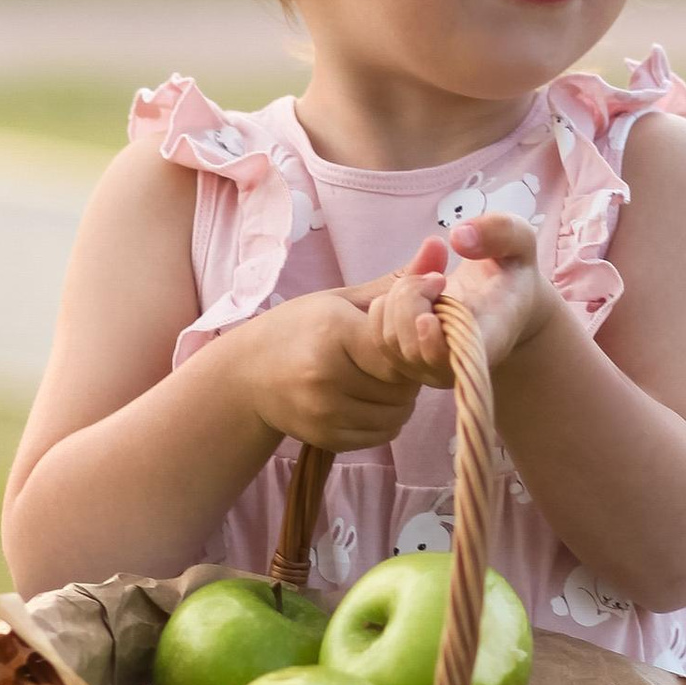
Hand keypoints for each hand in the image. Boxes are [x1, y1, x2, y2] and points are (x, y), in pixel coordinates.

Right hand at [222, 281, 427, 454]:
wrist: (245, 377)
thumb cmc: (298, 330)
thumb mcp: (341, 299)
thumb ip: (397, 282)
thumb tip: (440, 247)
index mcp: (333, 332)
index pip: (400, 347)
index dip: (409, 342)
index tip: (395, 335)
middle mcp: (326, 376)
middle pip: (404, 384)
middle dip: (407, 372)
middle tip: (388, 358)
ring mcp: (324, 412)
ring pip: (398, 413)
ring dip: (400, 398)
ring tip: (378, 378)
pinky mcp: (327, 438)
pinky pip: (383, 435)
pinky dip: (385, 420)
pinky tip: (367, 400)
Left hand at [371, 215, 554, 386]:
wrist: (504, 301)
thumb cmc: (512, 270)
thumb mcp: (521, 241)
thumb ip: (501, 232)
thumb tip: (459, 237)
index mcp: (491, 338)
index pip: (457, 360)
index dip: (434, 346)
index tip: (428, 317)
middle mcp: (457, 363)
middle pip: (412, 346)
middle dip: (413, 297)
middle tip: (438, 276)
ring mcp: (428, 366)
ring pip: (390, 339)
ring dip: (400, 296)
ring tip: (430, 281)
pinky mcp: (406, 359)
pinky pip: (377, 334)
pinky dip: (386, 304)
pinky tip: (413, 291)